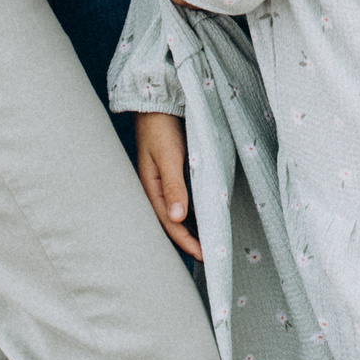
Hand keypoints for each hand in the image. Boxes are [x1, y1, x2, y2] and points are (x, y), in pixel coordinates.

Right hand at [133, 112, 199, 259]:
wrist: (156, 104)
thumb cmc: (160, 128)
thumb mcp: (168, 157)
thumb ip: (173, 186)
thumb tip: (177, 219)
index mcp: (150, 189)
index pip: (169, 225)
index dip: (186, 242)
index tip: (203, 255)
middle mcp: (155, 189)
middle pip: (171, 223)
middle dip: (188, 241)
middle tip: (208, 254)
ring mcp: (162, 182)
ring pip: (177, 213)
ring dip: (191, 228)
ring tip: (207, 241)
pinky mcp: (172, 173)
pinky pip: (181, 199)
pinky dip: (192, 211)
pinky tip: (202, 216)